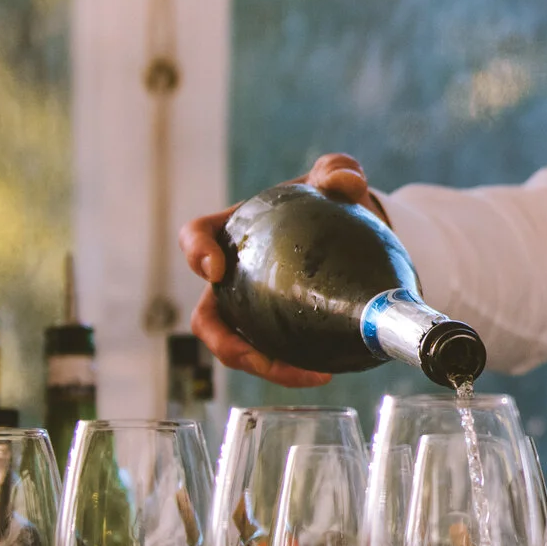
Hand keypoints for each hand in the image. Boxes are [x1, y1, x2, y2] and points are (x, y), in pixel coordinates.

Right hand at [178, 153, 386, 390]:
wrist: (351, 228)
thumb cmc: (329, 198)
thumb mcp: (335, 178)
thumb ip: (338, 172)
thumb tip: (345, 184)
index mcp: (231, 232)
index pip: (195, 237)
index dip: (196, 253)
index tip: (215, 268)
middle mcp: (230, 277)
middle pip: (207, 319)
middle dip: (227, 344)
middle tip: (264, 358)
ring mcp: (248, 308)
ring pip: (236, 348)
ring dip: (266, 367)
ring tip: (311, 374)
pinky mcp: (273, 331)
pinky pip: (271, 357)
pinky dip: (292, 369)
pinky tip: (328, 371)